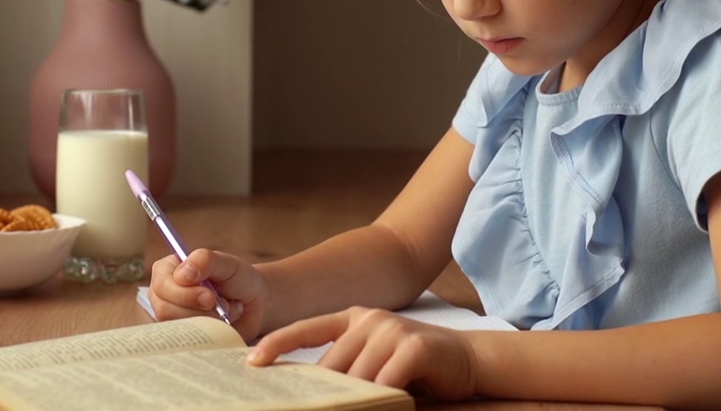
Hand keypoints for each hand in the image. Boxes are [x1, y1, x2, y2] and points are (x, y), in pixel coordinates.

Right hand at [147, 249, 267, 340]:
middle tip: (222, 304)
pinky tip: (222, 323)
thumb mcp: (225, 263)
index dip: (184, 294)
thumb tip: (181, 276)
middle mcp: (162, 295)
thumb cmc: (237, 278)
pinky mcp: (182, 336)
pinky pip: (187, 342)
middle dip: (198, 310)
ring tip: (225, 310)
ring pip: (177, 327)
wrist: (254, 303)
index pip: (162, 286)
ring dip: (208, 320)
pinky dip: (209, 333)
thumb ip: (204, 261)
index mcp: (166, 270)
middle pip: (165, 310)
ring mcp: (171, 317)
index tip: (210, 297)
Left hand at [247, 307, 477, 400]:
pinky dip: (381, 402)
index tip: (252, 361)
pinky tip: (386, 407)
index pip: (308, 328)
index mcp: (355, 318)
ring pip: (357, 378)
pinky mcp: (414, 347)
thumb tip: (314, 392)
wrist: (468, 359)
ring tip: (363, 407)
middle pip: (332, 365)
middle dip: (323, 394)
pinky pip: (385, 384)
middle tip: (312, 409)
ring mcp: (392, 330)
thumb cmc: (417, 366)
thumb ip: (349, 368)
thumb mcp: (376, 361)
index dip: (278, 343)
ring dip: (356, 402)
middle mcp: (371, 319)